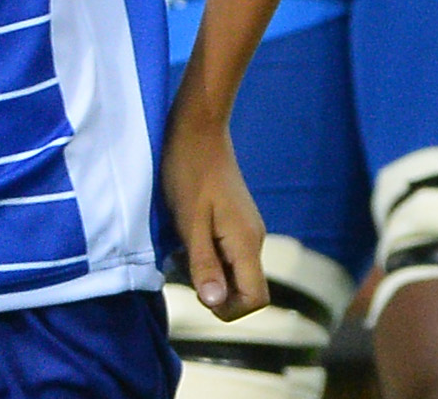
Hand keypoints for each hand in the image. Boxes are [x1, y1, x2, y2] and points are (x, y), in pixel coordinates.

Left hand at [161, 108, 267, 318]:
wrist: (198, 130)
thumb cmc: (189, 173)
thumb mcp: (189, 223)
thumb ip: (203, 264)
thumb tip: (214, 303)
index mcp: (246, 242)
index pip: (256, 298)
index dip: (229, 308)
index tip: (198, 290)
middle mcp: (254, 239)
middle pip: (246, 289)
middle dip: (215, 292)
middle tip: (183, 267)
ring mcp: (247, 229)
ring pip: (235, 273)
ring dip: (209, 274)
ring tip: (181, 251)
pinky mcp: (237, 222)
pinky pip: (228, 255)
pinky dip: (208, 258)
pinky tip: (187, 240)